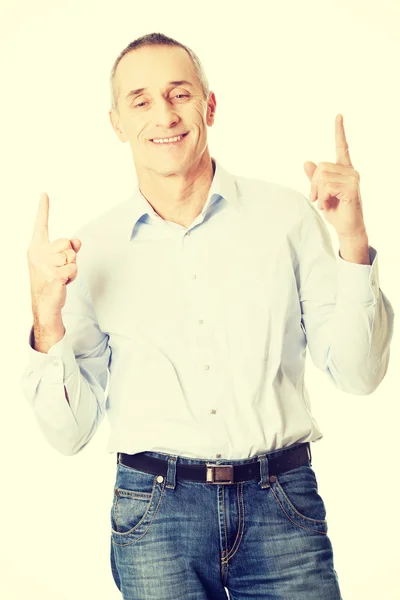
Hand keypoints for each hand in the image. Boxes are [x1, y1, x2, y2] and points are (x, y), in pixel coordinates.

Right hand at [27, 192, 81, 318]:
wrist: (44, 302)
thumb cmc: (51, 279)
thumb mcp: (58, 261)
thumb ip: (68, 248)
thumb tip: (78, 241)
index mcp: (37, 247)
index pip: (41, 224)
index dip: (44, 209)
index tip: (45, 194)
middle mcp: (38, 253)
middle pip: (66, 242)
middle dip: (70, 255)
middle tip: (60, 267)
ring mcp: (45, 264)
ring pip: (72, 256)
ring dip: (72, 267)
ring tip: (61, 275)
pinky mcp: (54, 275)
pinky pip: (74, 268)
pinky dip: (73, 276)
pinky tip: (63, 282)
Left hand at [303, 114, 366, 238]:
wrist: (347, 228)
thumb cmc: (336, 211)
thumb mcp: (322, 193)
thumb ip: (315, 178)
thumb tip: (307, 162)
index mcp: (344, 169)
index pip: (342, 147)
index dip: (339, 131)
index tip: (338, 115)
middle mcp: (351, 171)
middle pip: (321, 167)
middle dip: (313, 184)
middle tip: (317, 199)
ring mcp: (353, 178)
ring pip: (322, 177)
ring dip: (319, 193)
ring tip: (325, 203)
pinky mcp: (352, 187)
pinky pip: (327, 186)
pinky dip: (324, 198)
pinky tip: (329, 205)